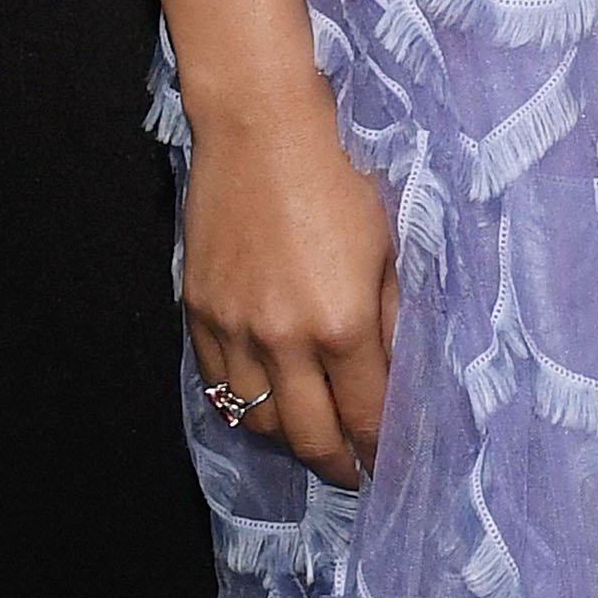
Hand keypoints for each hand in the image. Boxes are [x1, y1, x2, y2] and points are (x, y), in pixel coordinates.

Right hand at [182, 105, 400, 487]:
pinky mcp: (198, 310)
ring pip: (258, 419)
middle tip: (355, 472)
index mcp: (342, 324)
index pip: (365, 417)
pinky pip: (217, 383)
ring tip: (313, 437)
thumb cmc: (340, 173)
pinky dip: (243, 403)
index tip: (391, 463)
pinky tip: (265, 402)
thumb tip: (400, 375)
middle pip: (309, 436)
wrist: (261, 125)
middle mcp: (283, 339)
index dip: (380, 450)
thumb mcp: (391, 246)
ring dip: (290, 437)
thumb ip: (395, 318)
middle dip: (338, 464)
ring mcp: (234, 328)